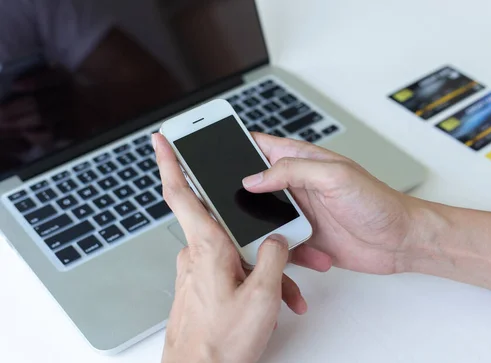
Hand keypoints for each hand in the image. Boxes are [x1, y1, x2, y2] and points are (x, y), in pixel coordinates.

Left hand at [0, 67, 74, 160]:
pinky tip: (24, 134)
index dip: (32, 82)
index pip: (49, 78)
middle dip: (15, 109)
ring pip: (43, 118)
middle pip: (40, 102)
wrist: (97, 104)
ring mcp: (74, 113)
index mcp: (64, 78)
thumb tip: (12, 87)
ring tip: (3, 126)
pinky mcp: (75, 130)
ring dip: (20, 122)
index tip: (14, 86)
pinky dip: (36, 135)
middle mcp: (70, 95)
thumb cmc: (65, 90)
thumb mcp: (58, 78)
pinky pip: (53, 134)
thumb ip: (38, 76)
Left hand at [153, 134, 330, 362]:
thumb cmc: (220, 343)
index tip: (161, 139)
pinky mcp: (202, 288)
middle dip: (263, 243)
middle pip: (233, 230)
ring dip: (266, 273)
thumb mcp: (262, 295)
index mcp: (206, 247)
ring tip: (288, 297)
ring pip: (239, 257)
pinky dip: (254, 284)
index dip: (171, 163)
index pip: (182, 193)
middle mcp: (197, 255)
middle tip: (286, 264)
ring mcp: (198, 273)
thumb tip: (277, 240)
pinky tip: (274, 305)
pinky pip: (233, 274)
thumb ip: (274, 257)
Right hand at [243, 133, 422, 274]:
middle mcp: (295, 186)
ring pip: (261, 221)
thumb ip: (292, 171)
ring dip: (264, 234)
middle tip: (226, 212)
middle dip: (238, 200)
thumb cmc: (378, 202)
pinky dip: (286, 255)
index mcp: (301, 161)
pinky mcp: (304, 239)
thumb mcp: (335, 177)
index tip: (207, 153)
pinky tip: (312, 256)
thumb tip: (253, 178)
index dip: (233, 145)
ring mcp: (298, 213)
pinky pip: (280, 247)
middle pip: (252, 188)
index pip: (258, 146)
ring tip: (286, 240)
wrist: (400, 241)